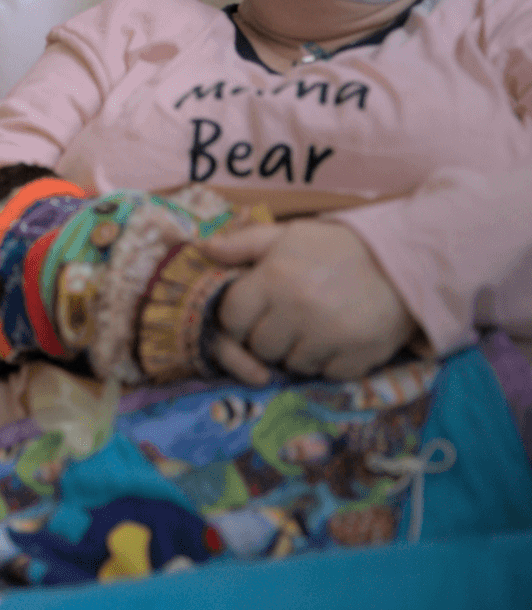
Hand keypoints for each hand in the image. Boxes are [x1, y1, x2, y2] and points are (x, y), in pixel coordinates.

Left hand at [200, 221, 416, 383]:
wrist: (405, 262)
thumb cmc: (338, 247)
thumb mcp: (288, 234)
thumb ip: (243, 243)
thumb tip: (203, 250)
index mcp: (274, 279)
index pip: (232, 318)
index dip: (238, 318)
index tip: (253, 313)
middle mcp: (297, 310)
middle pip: (259, 347)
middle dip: (267, 336)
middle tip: (287, 319)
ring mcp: (329, 337)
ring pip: (291, 364)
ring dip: (298, 351)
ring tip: (315, 327)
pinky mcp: (358, 357)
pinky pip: (326, 374)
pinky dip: (330, 363)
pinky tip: (339, 339)